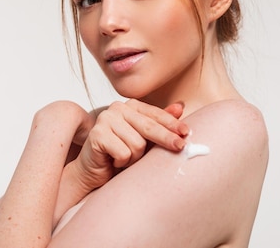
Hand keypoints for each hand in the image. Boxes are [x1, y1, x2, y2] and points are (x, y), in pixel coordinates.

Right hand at [71, 99, 188, 191]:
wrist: (93, 172)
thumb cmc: (119, 155)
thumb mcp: (144, 139)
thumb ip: (160, 123)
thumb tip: (180, 107)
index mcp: (130, 106)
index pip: (156, 114)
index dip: (173, 125)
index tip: (186, 133)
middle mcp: (117, 108)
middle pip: (149, 127)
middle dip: (166, 139)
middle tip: (180, 147)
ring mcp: (105, 120)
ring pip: (137, 143)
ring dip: (135, 158)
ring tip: (125, 160)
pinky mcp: (97, 135)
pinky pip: (124, 153)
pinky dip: (122, 162)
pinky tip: (114, 161)